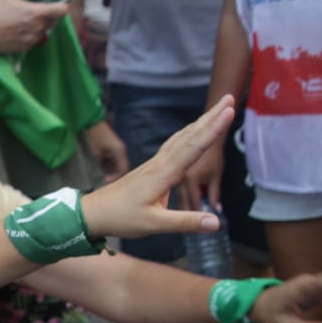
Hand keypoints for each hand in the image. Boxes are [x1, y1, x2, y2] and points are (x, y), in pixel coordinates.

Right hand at [0, 0, 68, 53]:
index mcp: (37, 12)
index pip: (62, 10)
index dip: (61, 6)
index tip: (55, 4)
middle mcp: (38, 27)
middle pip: (54, 21)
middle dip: (48, 15)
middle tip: (34, 11)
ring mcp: (33, 39)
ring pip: (44, 31)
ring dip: (39, 26)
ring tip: (24, 22)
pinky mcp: (26, 48)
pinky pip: (35, 40)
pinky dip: (31, 35)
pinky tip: (18, 31)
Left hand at [81, 95, 234, 239]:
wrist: (92, 213)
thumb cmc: (120, 218)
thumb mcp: (154, 224)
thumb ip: (185, 222)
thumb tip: (216, 222)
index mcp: (163, 174)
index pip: (193, 148)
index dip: (213, 130)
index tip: (229, 111)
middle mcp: (159, 164)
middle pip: (189, 136)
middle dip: (211, 117)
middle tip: (229, 98)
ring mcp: (153, 164)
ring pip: (181, 138)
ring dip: (200, 123)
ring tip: (217, 110)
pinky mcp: (149, 168)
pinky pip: (173, 145)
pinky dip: (187, 134)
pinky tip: (190, 132)